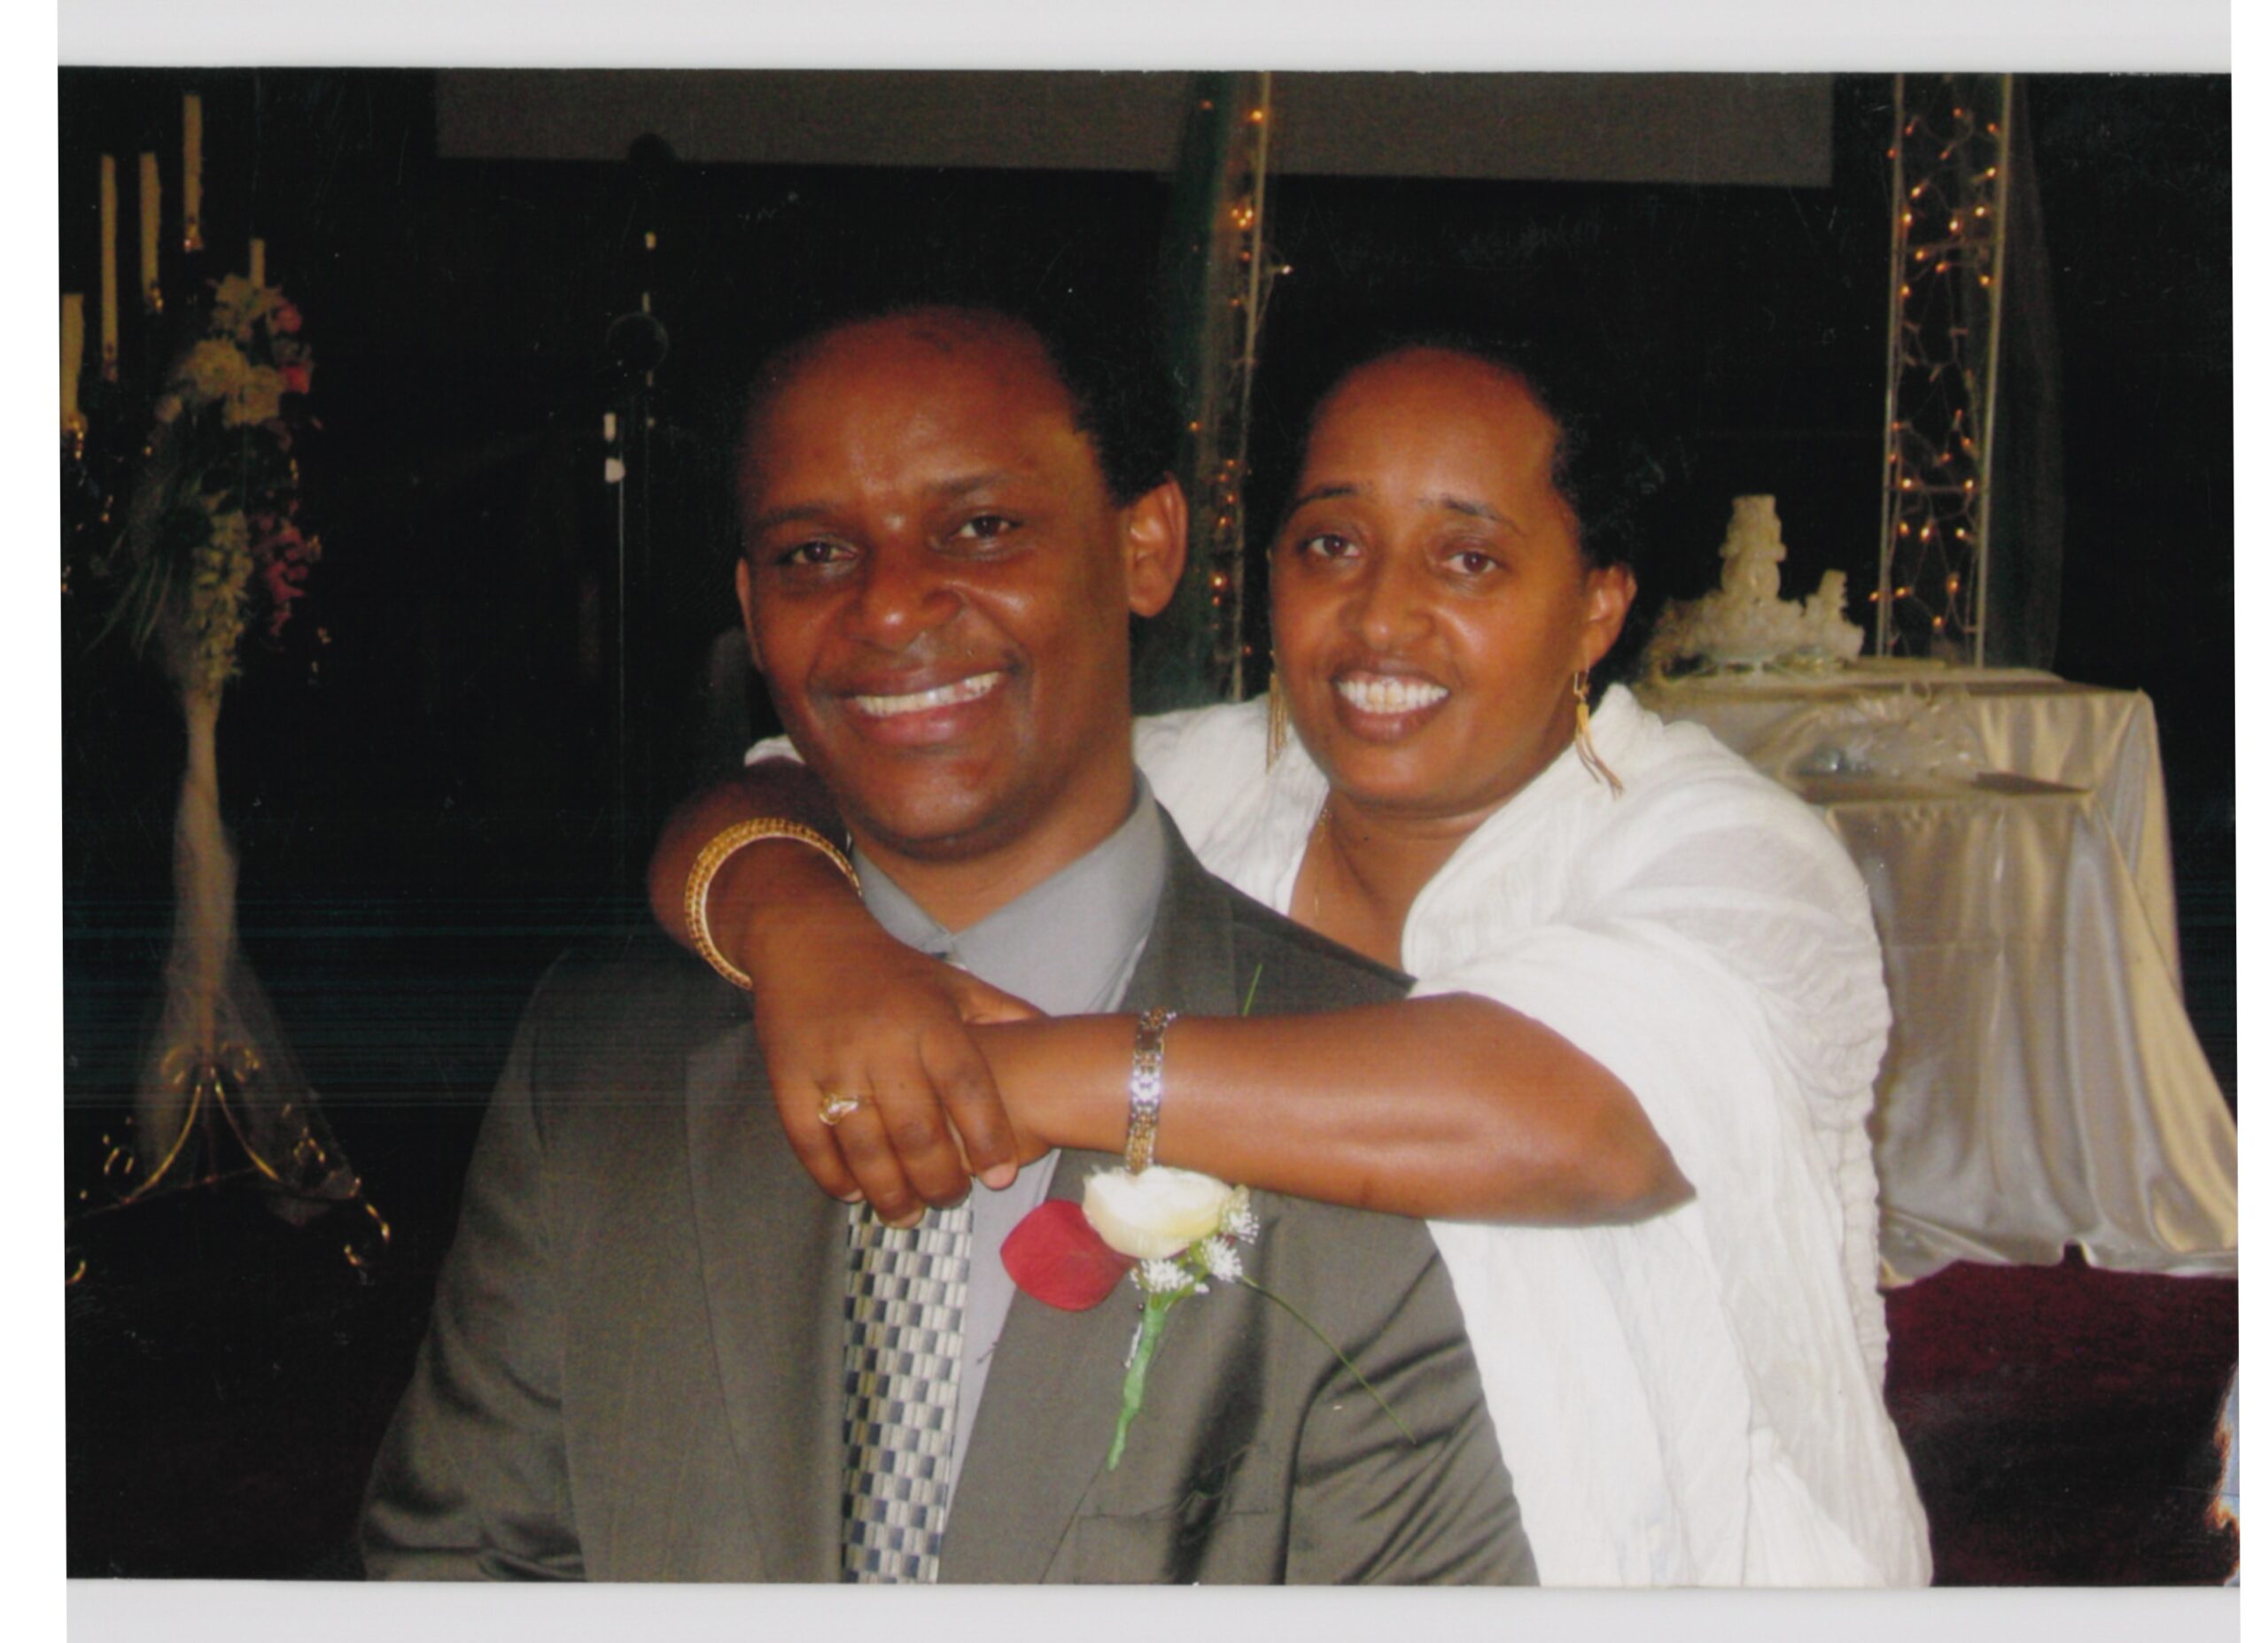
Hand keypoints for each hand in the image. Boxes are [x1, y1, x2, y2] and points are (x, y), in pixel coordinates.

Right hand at [741, 884, 1042, 1225]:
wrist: (806, 941)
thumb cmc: (892, 972)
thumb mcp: (953, 982)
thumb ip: (1004, 1014)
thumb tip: (1057, 1038)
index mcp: (929, 1020)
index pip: (966, 1086)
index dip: (988, 1136)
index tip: (1001, 1176)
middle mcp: (882, 1043)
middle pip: (917, 1130)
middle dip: (938, 1179)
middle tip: (950, 1199)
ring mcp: (831, 1062)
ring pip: (865, 1146)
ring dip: (888, 1191)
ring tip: (907, 1213)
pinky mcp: (787, 1077)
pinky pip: (810, 1141)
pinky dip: (831, 1175)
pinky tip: (854, 1192)